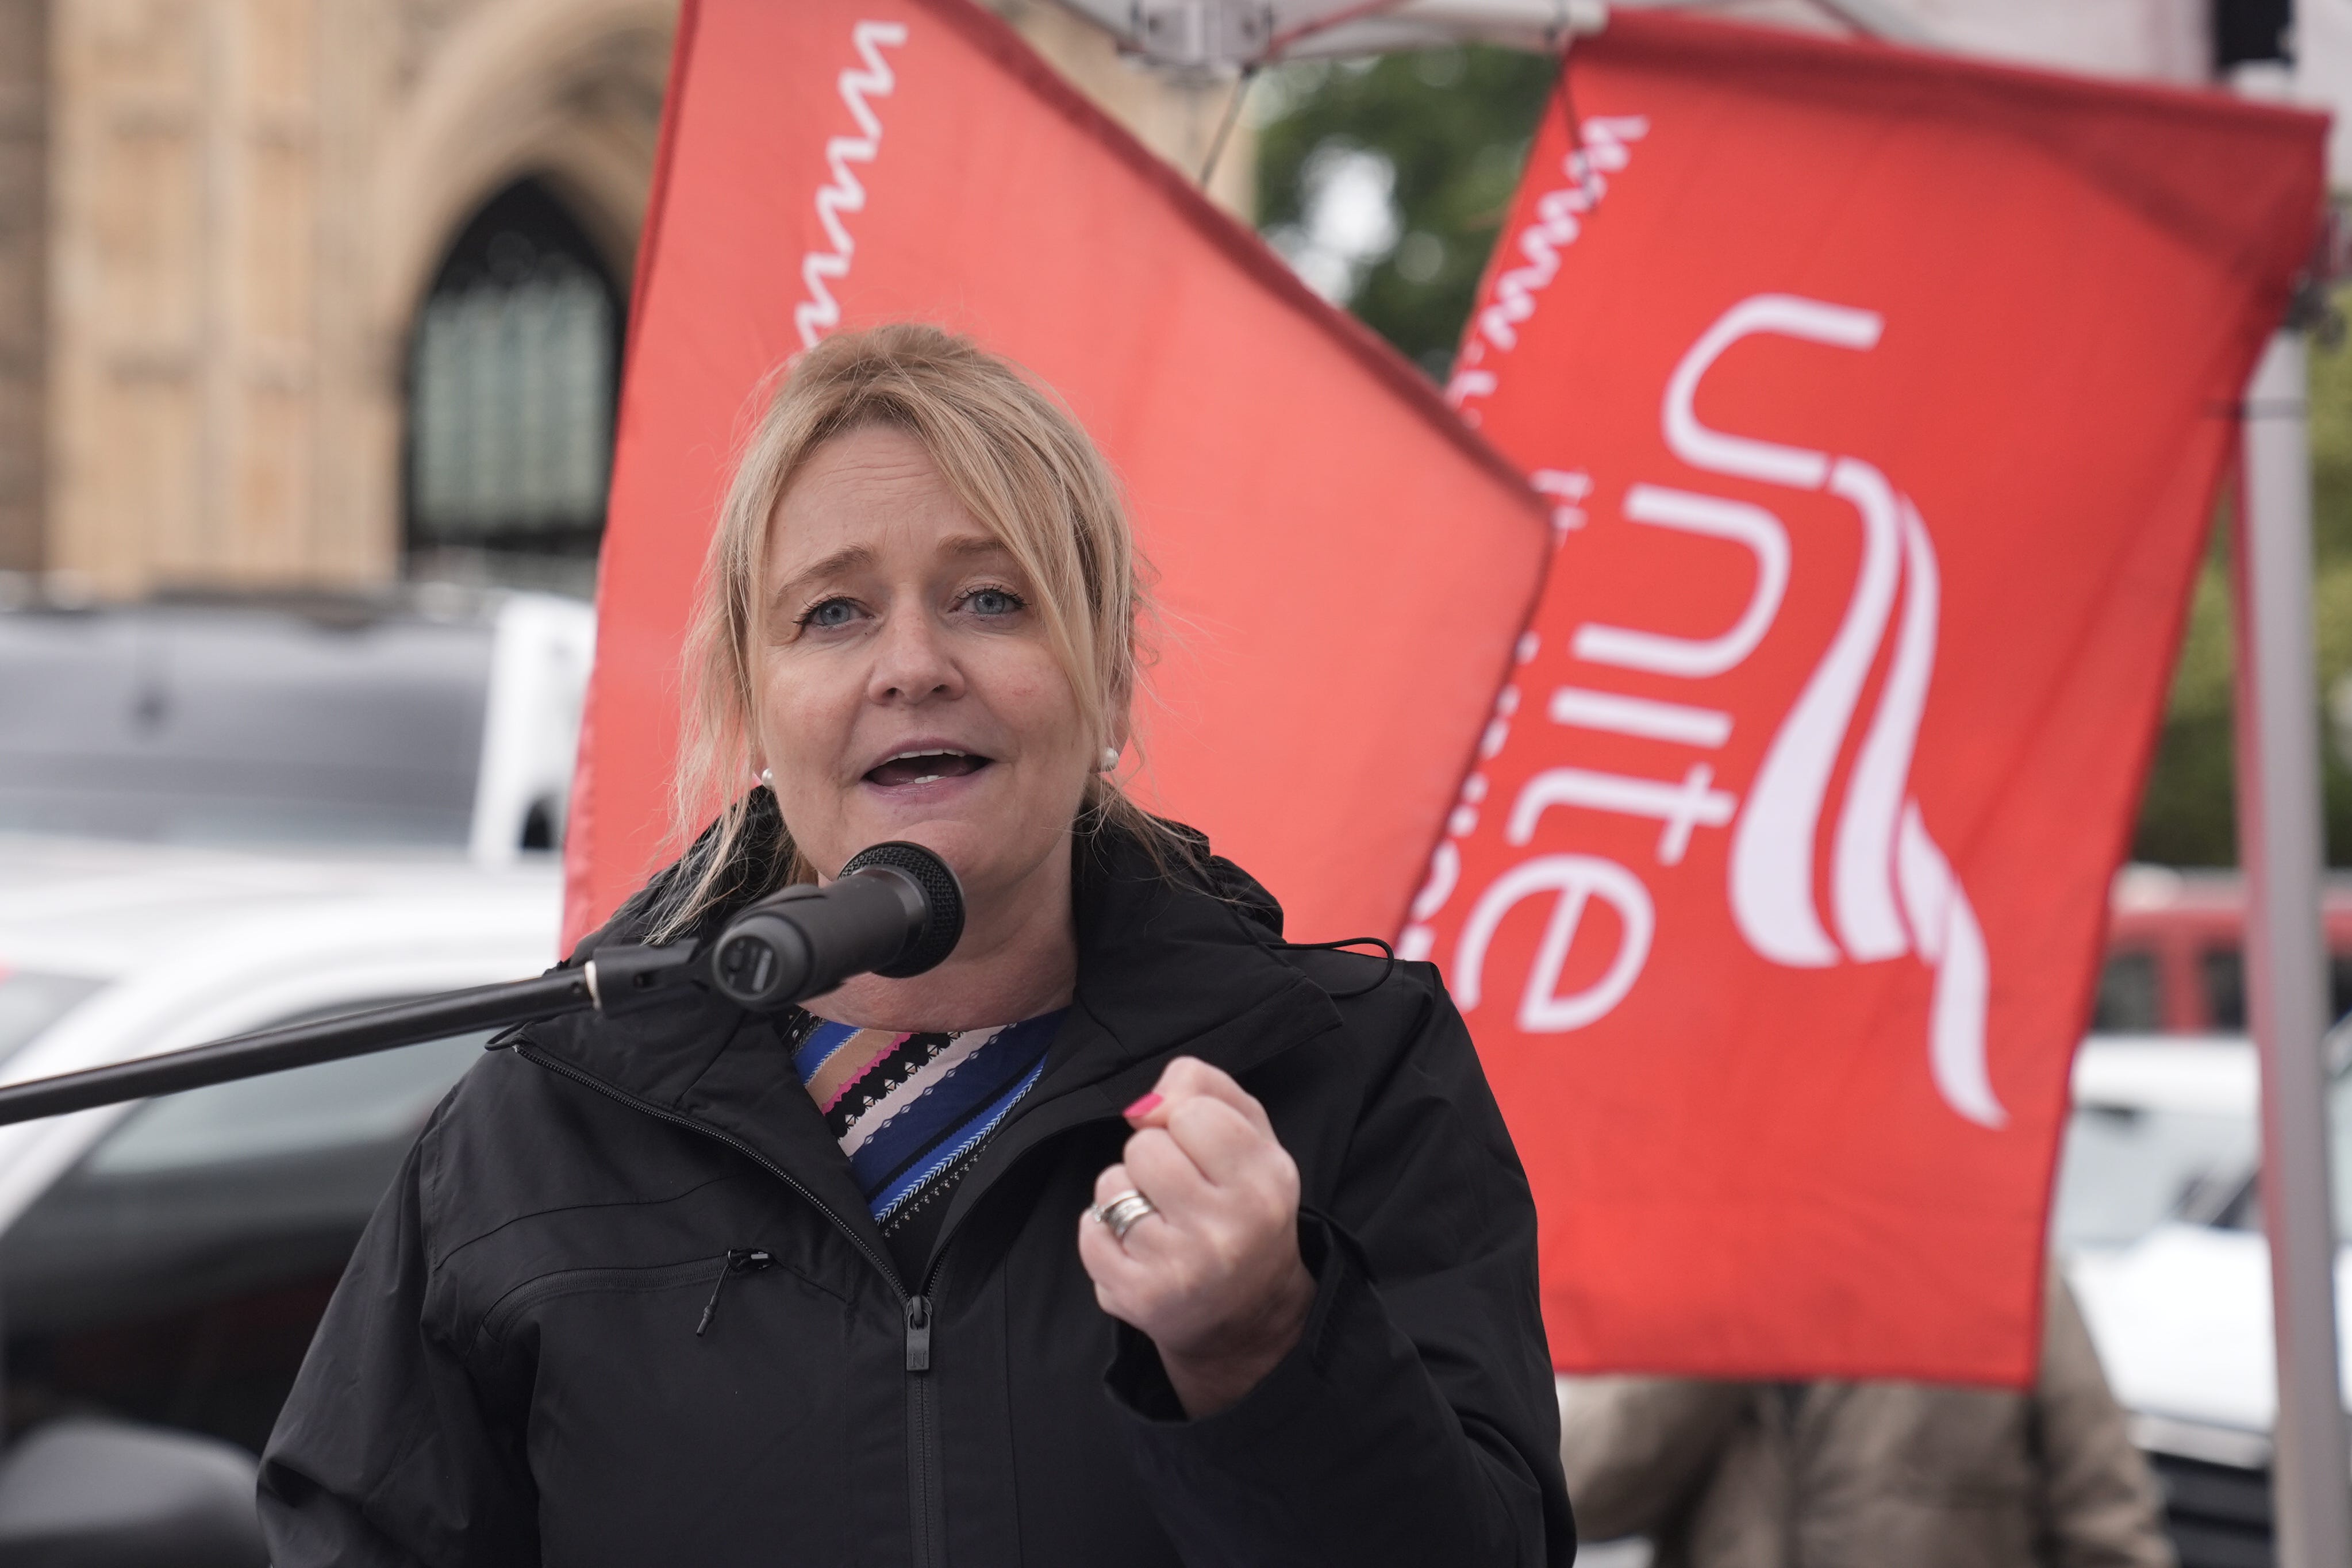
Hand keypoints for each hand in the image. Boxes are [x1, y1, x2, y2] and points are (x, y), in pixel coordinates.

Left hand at [1077, 1056, 1314, 1417]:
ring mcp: (1182, 1267)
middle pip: (1145, 1146)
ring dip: (1126, 1194)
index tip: (1201, 1151)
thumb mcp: (1251, 1134)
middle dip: (1154, 1159)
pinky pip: (1089, 1229)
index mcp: (1266, 1180)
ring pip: (1111, 1185)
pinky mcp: (1140, 1297)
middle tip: (1179, 1190)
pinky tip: (1138, 1248)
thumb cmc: (1243, 1205)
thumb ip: (1203, 1087)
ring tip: (1160, 1219)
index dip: (1186, 1123)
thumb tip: (1143, 1105)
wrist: (1247, 1313)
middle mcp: (1229, 1227)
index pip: (1192, 1111)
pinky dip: (1103, 1231)